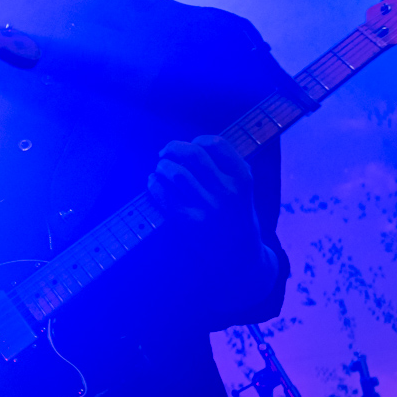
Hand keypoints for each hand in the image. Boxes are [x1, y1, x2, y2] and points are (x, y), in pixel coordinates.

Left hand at [146, 135, 274, 305]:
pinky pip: (165, 196)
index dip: (198, 140)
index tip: (191, 145)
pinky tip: (153, 182)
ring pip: (176, 173)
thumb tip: (191, 145)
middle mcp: (227, 191)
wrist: (240, 256)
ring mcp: (209, 208)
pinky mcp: (191, 223)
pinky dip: (154, 184)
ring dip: (162, 166)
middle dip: (173, 148)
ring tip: (160, 168)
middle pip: (193, 154)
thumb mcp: (242, 188)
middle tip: (165, 153)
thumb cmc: (236, 215)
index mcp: (242, 178)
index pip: (217, 144)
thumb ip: (226, 166)